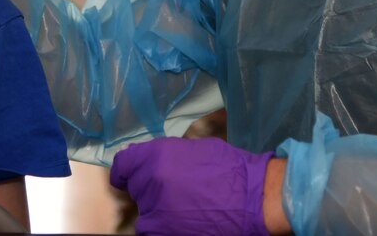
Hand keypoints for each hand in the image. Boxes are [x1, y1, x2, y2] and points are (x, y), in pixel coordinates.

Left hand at [110, 137, 272, 235]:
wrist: (253, 199)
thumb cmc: (229, 169)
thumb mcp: (194, 149)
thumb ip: (164, 153)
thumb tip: (141, 157)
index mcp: (157, 156)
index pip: (123, 165)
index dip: (125, 170)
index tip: (127, 175)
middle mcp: (150, 182)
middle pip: (135, 187)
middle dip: (148, 187)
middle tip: (173, 189)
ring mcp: (156, 211)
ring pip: (144, 212)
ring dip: (157, 209)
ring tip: (184, 207)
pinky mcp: (164, 232)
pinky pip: (152, 230)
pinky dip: (163, 227)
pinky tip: (184, 221)